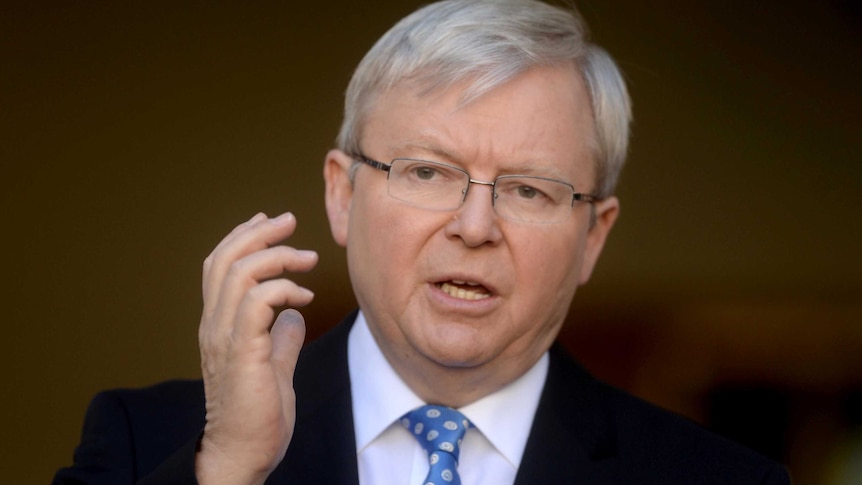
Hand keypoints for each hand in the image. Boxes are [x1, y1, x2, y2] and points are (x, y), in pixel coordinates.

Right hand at [194, 212, 318, 484]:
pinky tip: (305, 296)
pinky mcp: (242, 351)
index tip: (270, 222)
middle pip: (225, 258)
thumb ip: (280, 338)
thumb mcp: (274, 366)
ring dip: (277, 256)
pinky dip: (282, 288)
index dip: (242, 237)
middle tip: (290, 220)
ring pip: (239, 272)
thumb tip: (294, 314)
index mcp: (218, 324)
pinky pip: (256, 301)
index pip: (219, 266)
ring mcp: (224, 337)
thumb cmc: (258, 416)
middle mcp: (214, 325)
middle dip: (259, 232)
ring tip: (307, 259)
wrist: (243, 454)